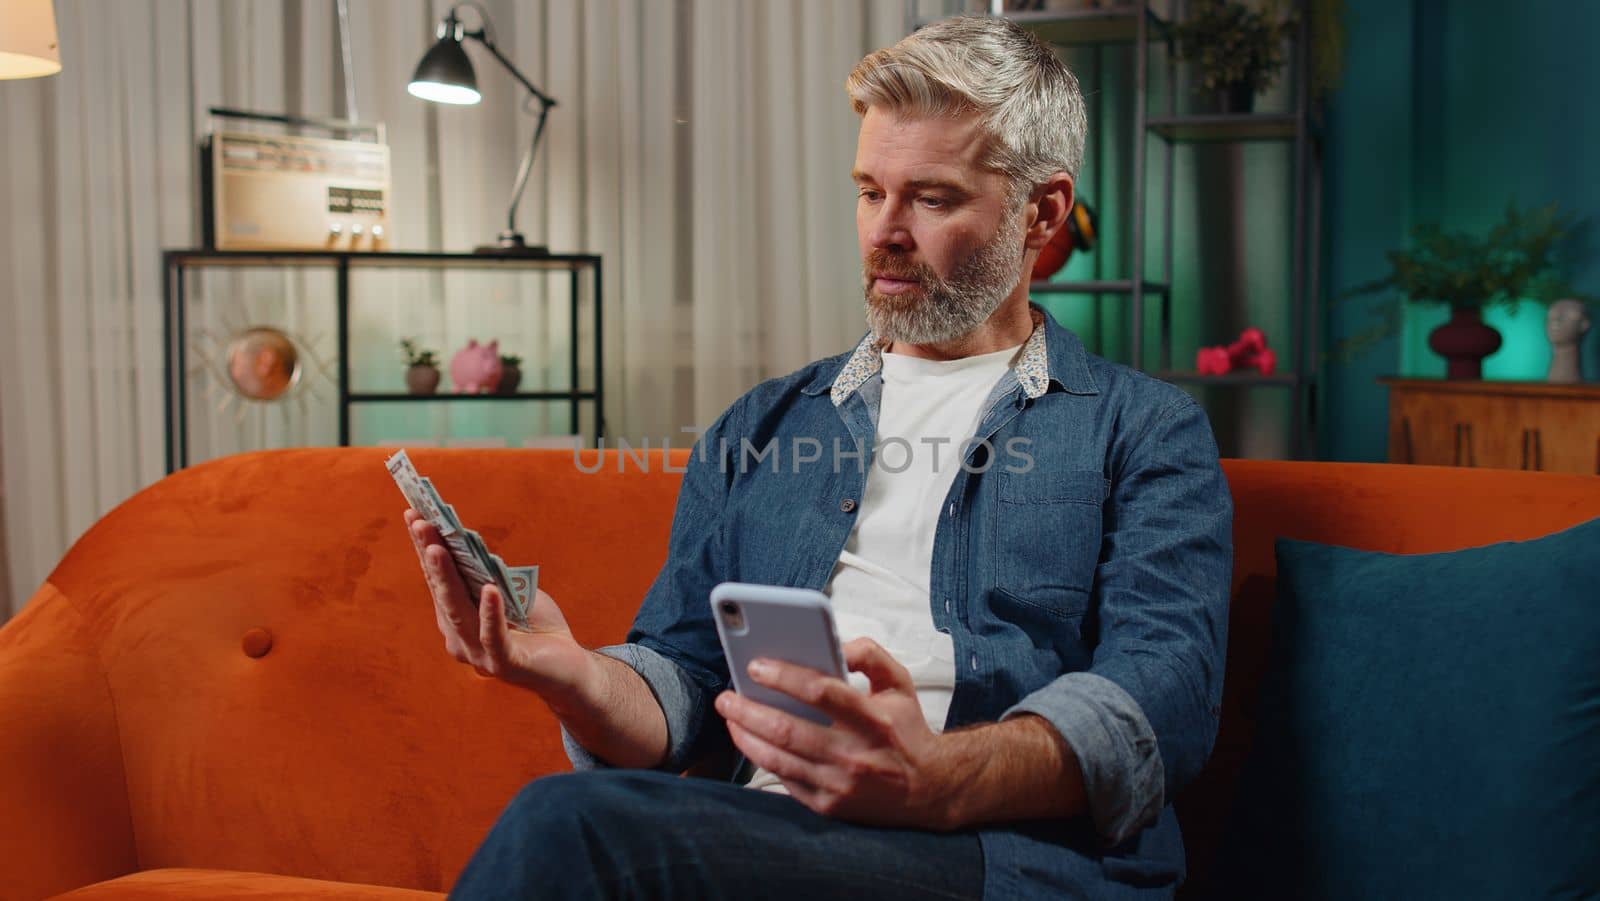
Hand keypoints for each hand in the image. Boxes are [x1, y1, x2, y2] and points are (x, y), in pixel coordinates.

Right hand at [405, 509, 591, 698]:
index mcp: (458, 619)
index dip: (424, 548)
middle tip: (419, 523)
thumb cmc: (536, 625)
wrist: (568, 667)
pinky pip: (494, 637)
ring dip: (448, 579)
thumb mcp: (512, 592)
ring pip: (460, 613)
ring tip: (438, 549)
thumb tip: (470, 544)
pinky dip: (491, 613)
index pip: (437, 580)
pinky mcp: (506, 665)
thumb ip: (490, 574)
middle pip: (442, 593)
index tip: (413, 514)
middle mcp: (460, 639)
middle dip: (430, 556)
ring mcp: (480, 655)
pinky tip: (489, 589)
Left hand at [714, 637, 955, 829]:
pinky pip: (785, 780)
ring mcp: (840, 784)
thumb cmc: (906, 730)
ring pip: (778, 758)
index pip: (821, 692)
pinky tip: (751, 741)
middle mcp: (855, 754)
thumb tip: (835, 644)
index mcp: (874, 719)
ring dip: (746, 736)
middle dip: (748, 710)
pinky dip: (763, 759)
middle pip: (788, 729)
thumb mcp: (899, 683)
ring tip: (731, 716)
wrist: (928, 790)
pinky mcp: (828, 806)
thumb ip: (870, 655)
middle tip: (726, 696)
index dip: (783, 676)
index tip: (755, 664)